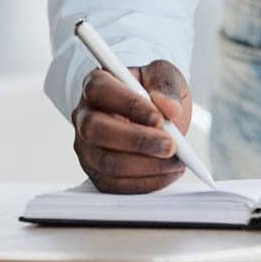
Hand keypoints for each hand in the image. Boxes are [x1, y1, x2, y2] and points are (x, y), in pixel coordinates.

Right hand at [72, 59, 191, 193]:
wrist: (153, 117)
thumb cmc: (153, 92)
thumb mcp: (164, 75)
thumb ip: (166, 83)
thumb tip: (169, 107)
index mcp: (96, 84)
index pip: (100, 90)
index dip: (128, 104)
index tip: (159, 118)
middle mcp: (84, 116)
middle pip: (96, 130)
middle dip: (137, 141)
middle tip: (171, 145)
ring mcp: (87, 148)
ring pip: (105, 162)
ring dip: (145, 166)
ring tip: (176, 161)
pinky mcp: (97, 173)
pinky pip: (114, 186)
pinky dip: (145, 183)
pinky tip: (168, 173)